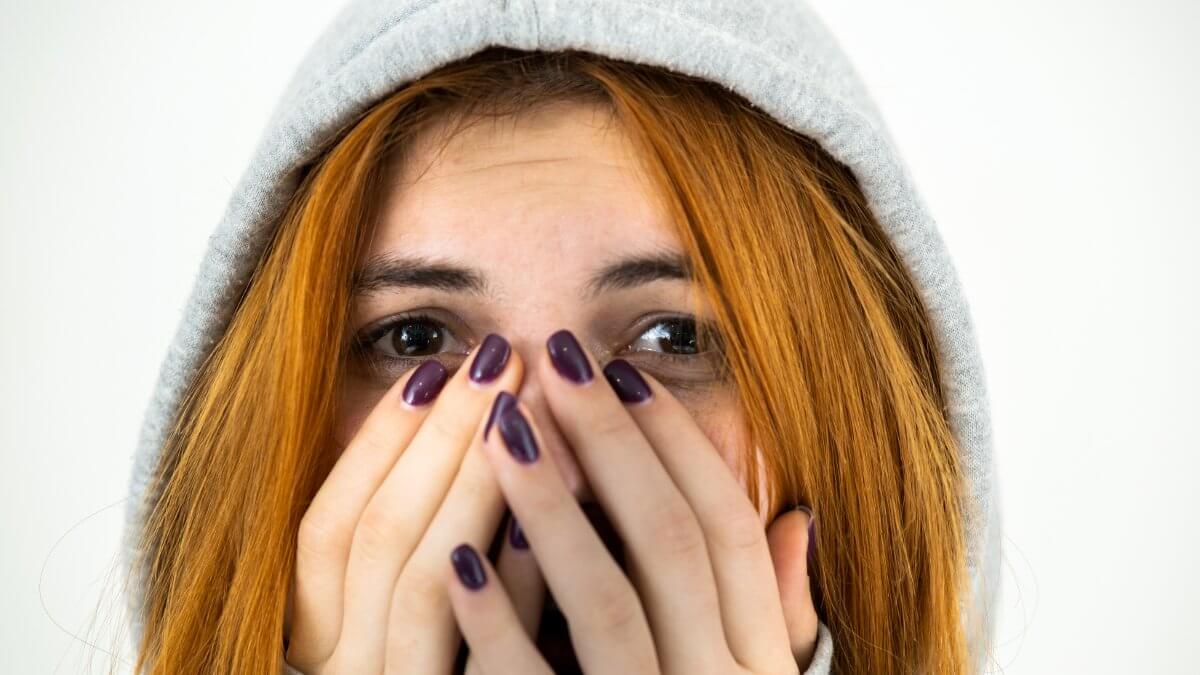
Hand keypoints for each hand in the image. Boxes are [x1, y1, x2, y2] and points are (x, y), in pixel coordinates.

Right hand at [285, 335, 547, 673]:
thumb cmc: (421, 671)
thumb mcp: (403, 637)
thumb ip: (427, 564)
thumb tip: (474, 469)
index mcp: (316, 648)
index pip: (324, 534)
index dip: (374, 446)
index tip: (434, 368)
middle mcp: (338, 673)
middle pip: (373, 543)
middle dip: (437, 443)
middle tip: (499, 360)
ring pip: (414, 588)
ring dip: (465, 491)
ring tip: (524, 412)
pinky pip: (474, 665)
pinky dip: (494, 596)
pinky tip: (530, 527)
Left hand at [445, 329, 819, 673]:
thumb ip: (781, 615)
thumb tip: (798, 518)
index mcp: (761, 663)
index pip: (729, 531)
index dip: (679, 446)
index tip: (625, 374)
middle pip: (670, 544)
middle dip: (611, 445)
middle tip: (556, 358)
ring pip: (609, 605)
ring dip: (554, 511)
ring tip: (504, 425)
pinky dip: (500, 629)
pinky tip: (460, 559)